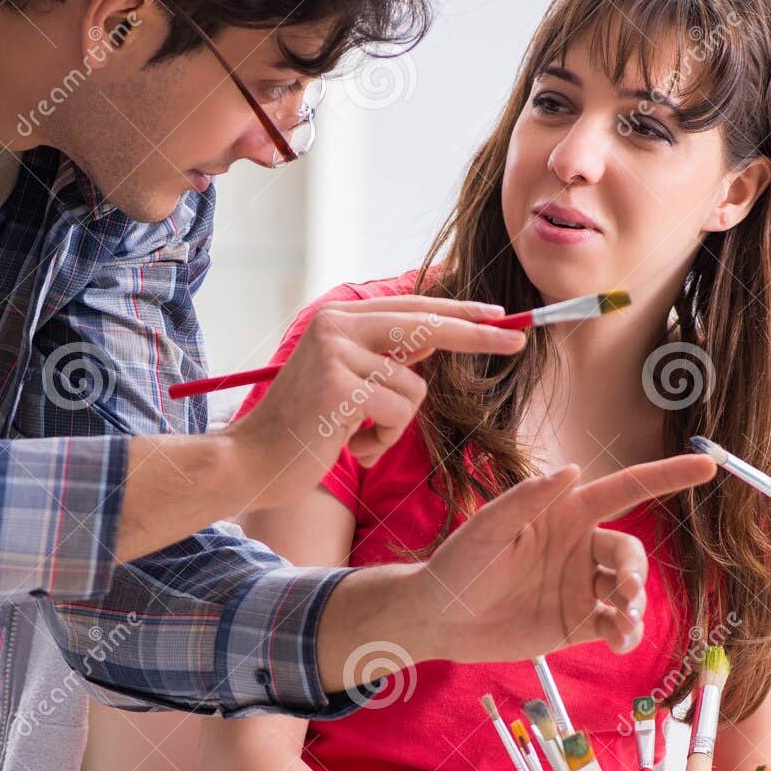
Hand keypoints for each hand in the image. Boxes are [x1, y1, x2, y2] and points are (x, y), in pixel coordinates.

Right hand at [226, 296, 524, 508]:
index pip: (411, 309)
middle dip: (477, 337)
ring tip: (356, 435)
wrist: (252, 462)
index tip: (498, 316)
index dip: (459, 313)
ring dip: (395, 426)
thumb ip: (385, 358)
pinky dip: (382, 440)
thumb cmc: (304, 430)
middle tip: (519, 341)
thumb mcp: (347, 384)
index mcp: (339, 320)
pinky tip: (348, 444)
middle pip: (426, 327)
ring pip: (413, 388)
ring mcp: (336, 352)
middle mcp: (336, 325)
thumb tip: (435, 337)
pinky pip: (398, 413)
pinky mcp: (340, 386)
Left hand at [420, 454, 715, 659]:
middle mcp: (580, 548)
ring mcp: (581, 587)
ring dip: (634, 607)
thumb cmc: (459, 563)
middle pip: (632, 554)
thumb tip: (573, 469)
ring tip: (622, 623)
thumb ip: (528, 499)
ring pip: (628, 594)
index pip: (627, 489)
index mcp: (566, 514)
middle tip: (625, 593)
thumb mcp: (489, 527)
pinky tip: (620, 640)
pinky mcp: (576, 624)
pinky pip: (616, 626)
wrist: (440, 619)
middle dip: (637, 572)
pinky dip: (626, 634)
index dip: (668, 476)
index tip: (707, 464)